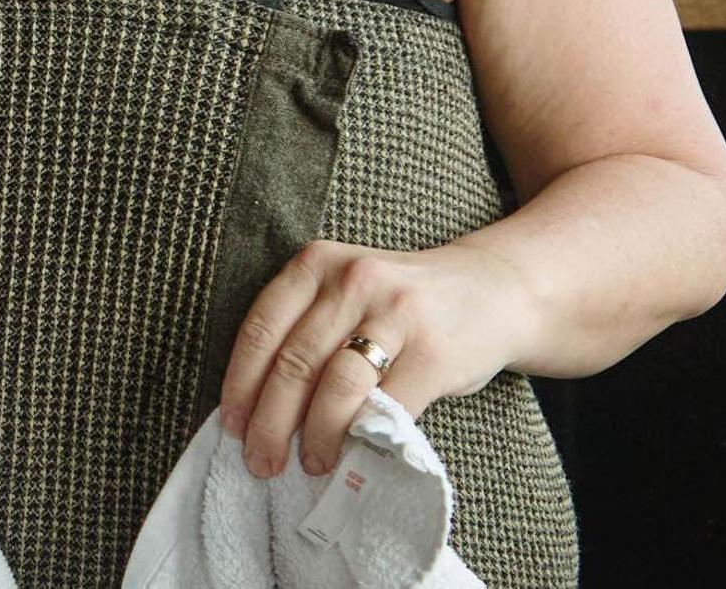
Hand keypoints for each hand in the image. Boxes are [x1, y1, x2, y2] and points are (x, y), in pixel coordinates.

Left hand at [216, 239, 522, 479]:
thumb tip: (256, 406)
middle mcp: (354, 280)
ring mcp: (397, 313)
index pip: (261, 328)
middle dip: (270, 422)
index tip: (231, 427)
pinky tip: (353, 456)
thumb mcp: (347, 291)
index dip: (240, 384)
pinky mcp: (435, 352)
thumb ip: (306, 328)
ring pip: (335, 386)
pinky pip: (386, 406)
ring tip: (310, 463)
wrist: (494, 291)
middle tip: (261, 461)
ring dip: (315, 435)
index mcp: (318, 263)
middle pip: (294, 363)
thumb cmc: (403, 304)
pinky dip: (363, 438)